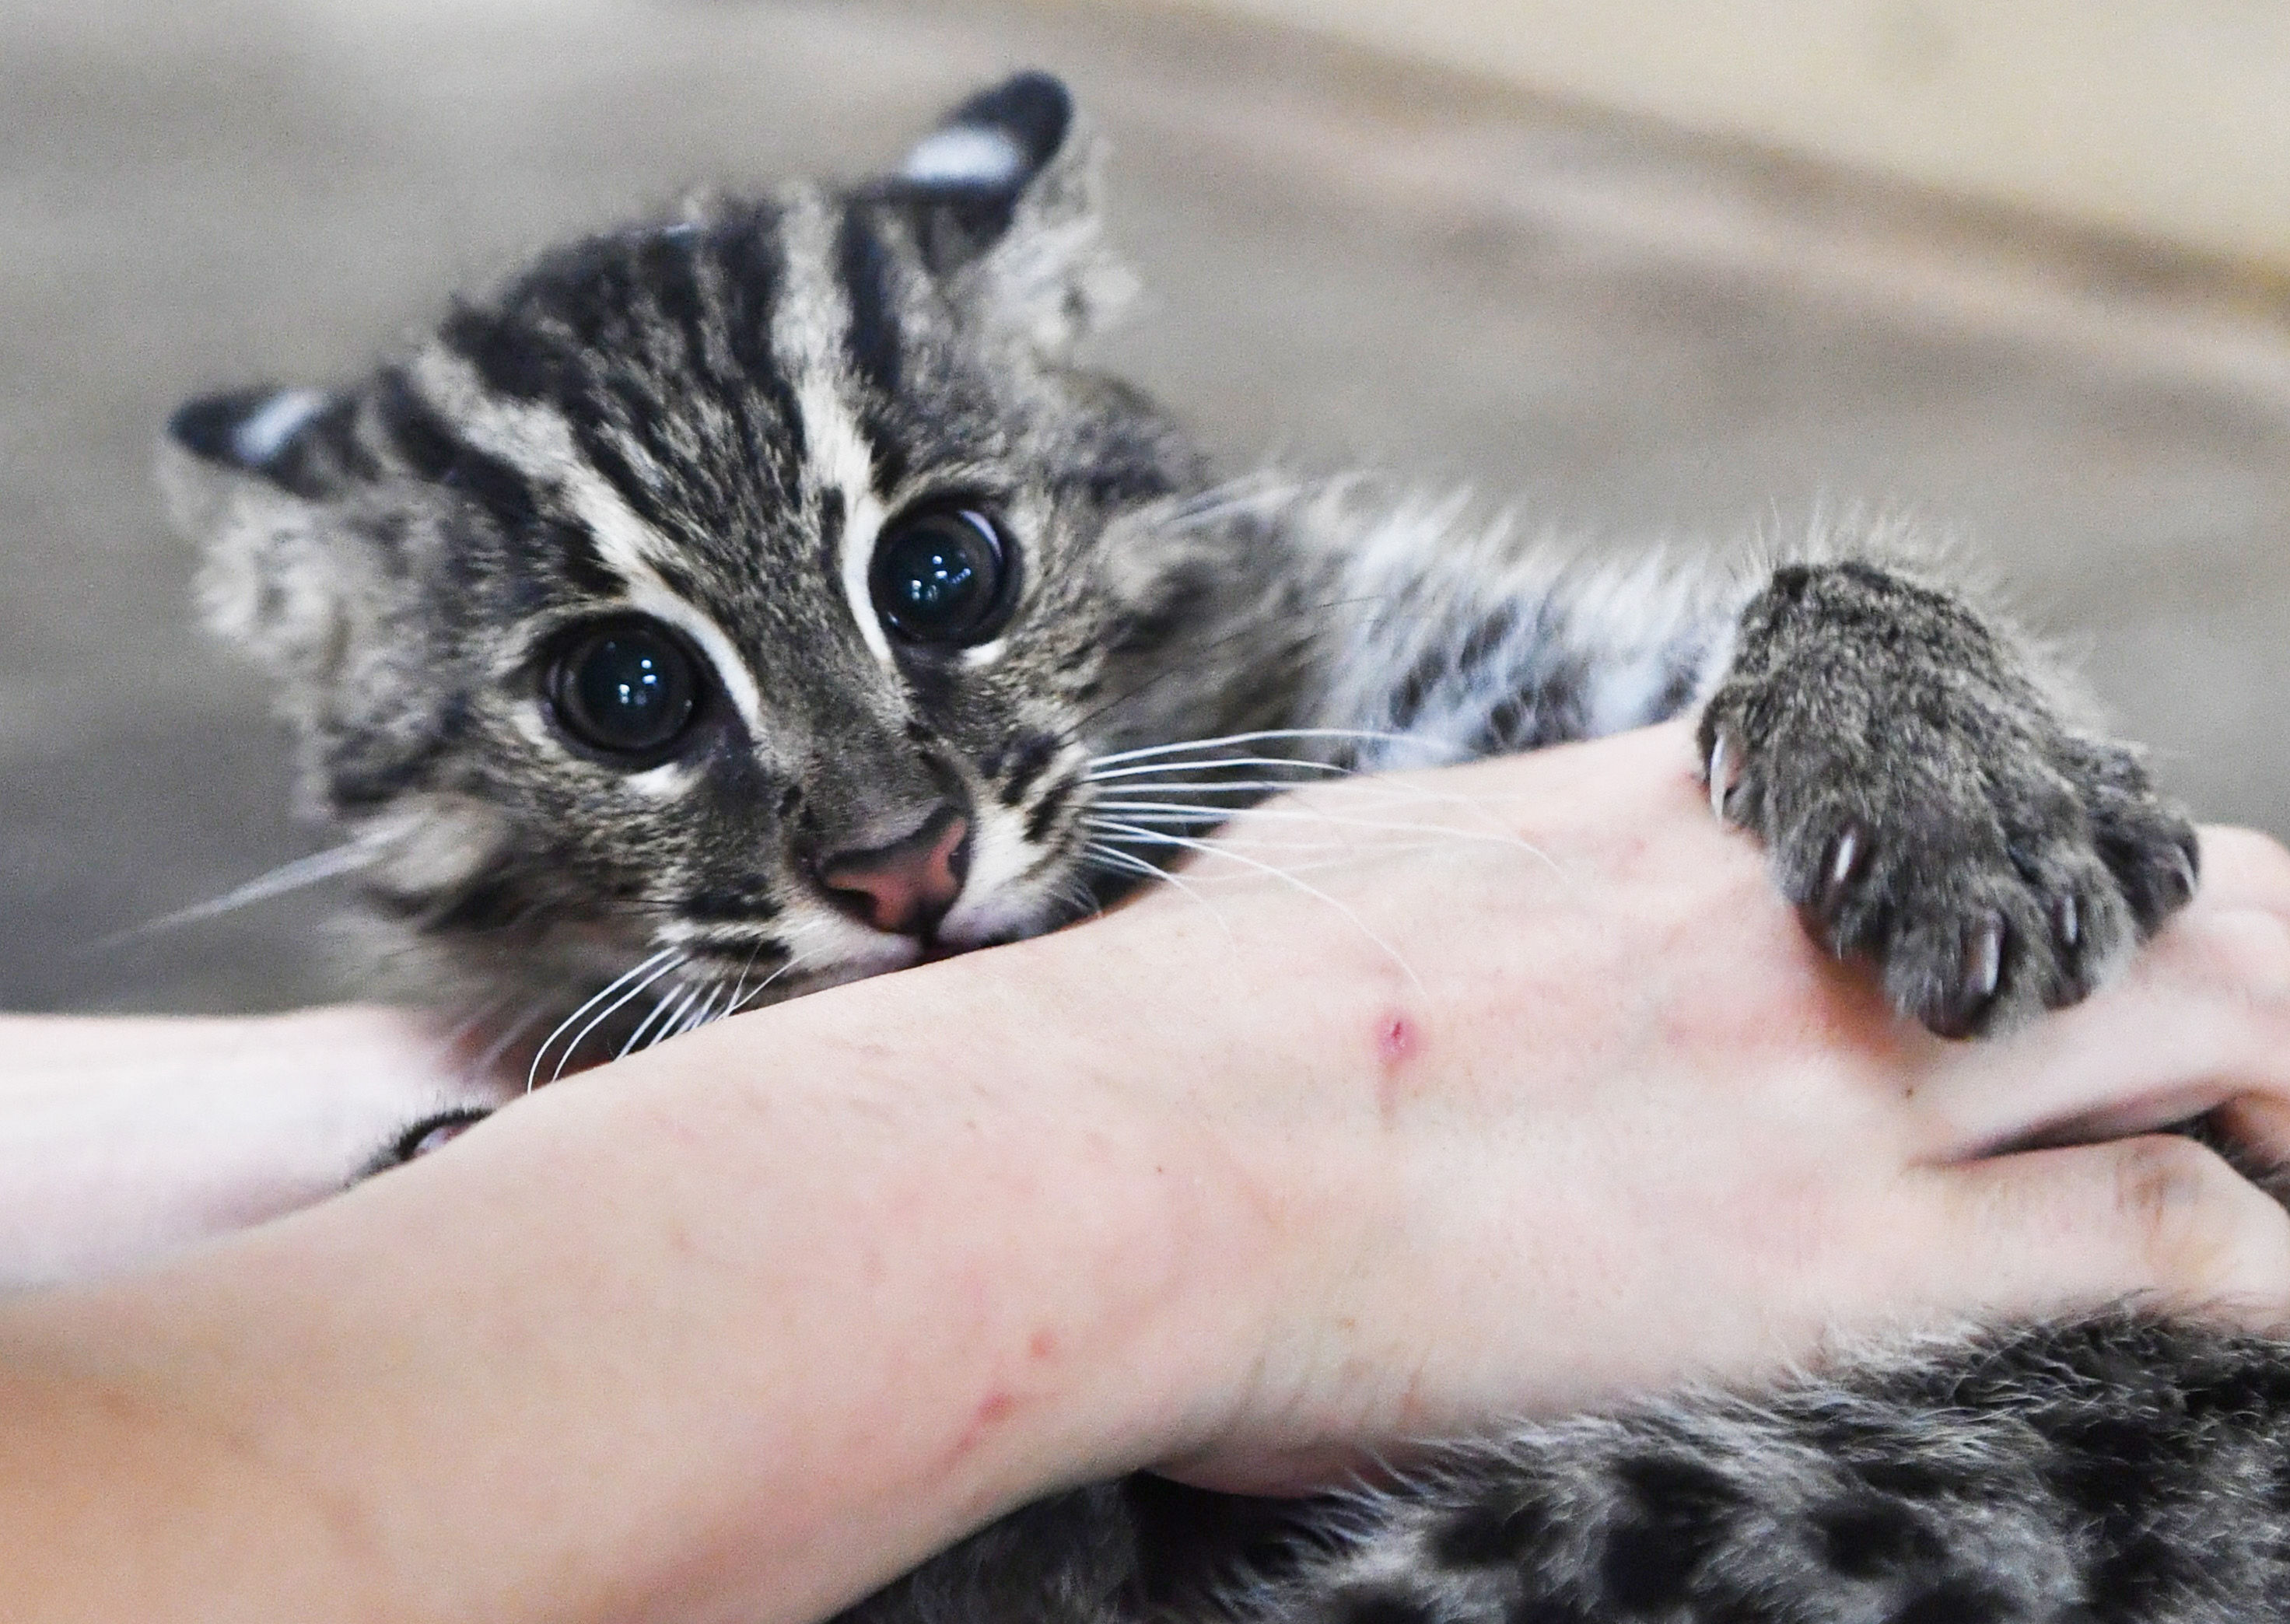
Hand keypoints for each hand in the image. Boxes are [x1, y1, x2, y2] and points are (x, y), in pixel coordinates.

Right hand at [1075, 723, 2289, 1485]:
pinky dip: (2258, 1261)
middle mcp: (1792, 915)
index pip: (1947, 782)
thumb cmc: (1185, 1021)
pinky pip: (2149, 1234)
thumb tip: (1440, 893)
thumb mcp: (1336, 874)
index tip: (2083, 917)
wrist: (1140, 1149)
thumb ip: (1447, 873)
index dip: (2052, 848)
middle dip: (2243, 941)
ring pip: (2197, 1015)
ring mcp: (1835, 1077)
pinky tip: (2288, 1287)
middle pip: (2122, 876)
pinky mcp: (1842, 1252)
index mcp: (1666, 817)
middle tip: (2286, 1033)